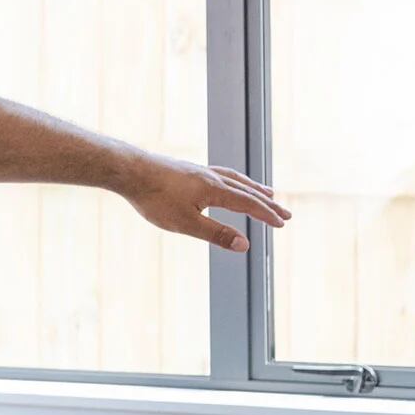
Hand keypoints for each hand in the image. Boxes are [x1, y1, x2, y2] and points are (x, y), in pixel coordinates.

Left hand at [121, 158, 289, 250]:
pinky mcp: (186, 169)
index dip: (266, 214)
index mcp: (215, 189)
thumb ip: (216, 233)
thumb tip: (245, 245)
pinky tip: (225, 183)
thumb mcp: (185, 223)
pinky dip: (233, 179)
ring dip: (253, 187)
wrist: (128, 170)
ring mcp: (198, 170)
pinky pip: (219, 173)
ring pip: (234, 178)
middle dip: (267, 202)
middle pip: (246, 190)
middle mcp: (211, 176)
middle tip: (285, 212)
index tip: (282, 223)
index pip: (248, 203)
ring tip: (265, 192)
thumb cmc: (154, 198)